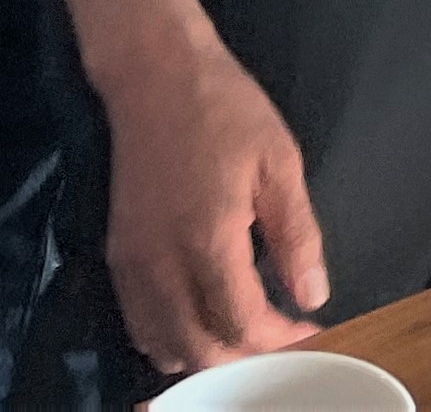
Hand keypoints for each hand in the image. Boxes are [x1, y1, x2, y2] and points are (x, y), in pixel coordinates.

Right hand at [98, 38, 327, 371]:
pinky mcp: (116, 255)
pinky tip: (200, 318)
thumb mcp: (279, 164)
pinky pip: (138, 322)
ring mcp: (132, 264)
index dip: (279, 339)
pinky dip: (169, 337)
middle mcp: (161, 266)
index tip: (309, 328)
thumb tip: (314, 295)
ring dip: (205, 353)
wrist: (154, 76)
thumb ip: (296, 236)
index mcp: (208, 242)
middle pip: (198, 350)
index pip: (242, 325)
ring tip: (245, 331)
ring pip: (162, 345)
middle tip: (281, 335)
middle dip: (244, 355)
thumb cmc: (225, 110)